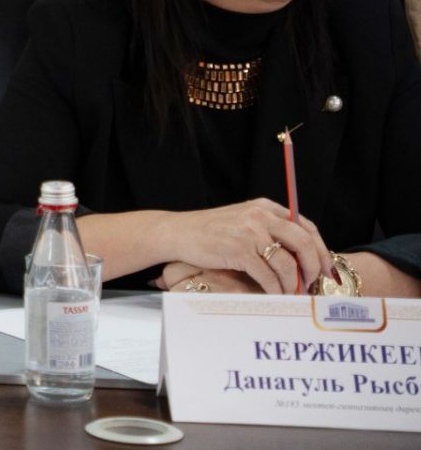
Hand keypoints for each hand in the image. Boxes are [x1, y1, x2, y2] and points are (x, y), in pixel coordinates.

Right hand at [164, 199, 331, 293]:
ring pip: (288, 263)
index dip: (320, 249)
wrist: (178, 232)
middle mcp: (260, 216)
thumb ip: (268, 229)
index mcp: (265, 207)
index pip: (306, 226)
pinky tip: (273, 295)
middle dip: (313, 268)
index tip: (326, 269)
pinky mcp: (239, 250)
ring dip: (293, 284)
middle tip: (311, 285)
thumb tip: (300, 256)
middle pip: (303, 243)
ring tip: (291, 294)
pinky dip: (275, 289)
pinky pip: (268, 275)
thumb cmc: (210, 231)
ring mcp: (250, 232)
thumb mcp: (242, 221)